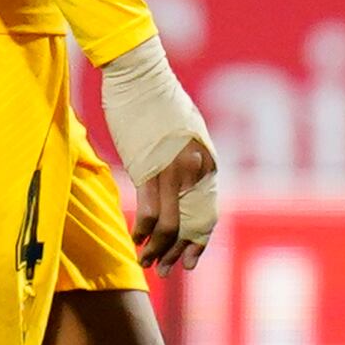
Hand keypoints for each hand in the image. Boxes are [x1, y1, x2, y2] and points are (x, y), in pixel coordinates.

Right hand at [98, 33, 219, 269]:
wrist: (140, 73)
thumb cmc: (160, 99)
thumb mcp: (188, 131)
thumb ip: (190, 160)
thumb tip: (185, 184)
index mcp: (208, 163)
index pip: (208, 215)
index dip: (199, 242)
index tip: (190, 262)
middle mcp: (195, 172)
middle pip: (191, 226)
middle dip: (179, 254)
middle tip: (166, 271)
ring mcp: (172, 172)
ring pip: (169, 226)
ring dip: (158, 250)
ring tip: (147, 262)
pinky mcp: (147, 169)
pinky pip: (148, 212)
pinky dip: (142, 231)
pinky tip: (135, 238)